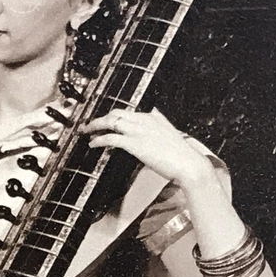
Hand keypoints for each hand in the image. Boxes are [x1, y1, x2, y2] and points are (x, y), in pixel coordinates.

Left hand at [82, 108, 216, 190]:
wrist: (189, 164)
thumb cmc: (181, 155)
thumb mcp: (169, 134)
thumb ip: (158, 126)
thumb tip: (152, 121)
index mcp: (153, 117)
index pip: (128, 112)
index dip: (113, 116)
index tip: (105, 121)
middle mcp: (145, 120)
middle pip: (116, 113)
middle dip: (101, 118)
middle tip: (90, 125)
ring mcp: (139, 131)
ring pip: (110, 121)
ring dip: (95, 126)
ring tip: (86, 132)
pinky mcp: (135, 143)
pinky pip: (111, 138)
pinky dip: (99, 139)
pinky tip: (93, 143)